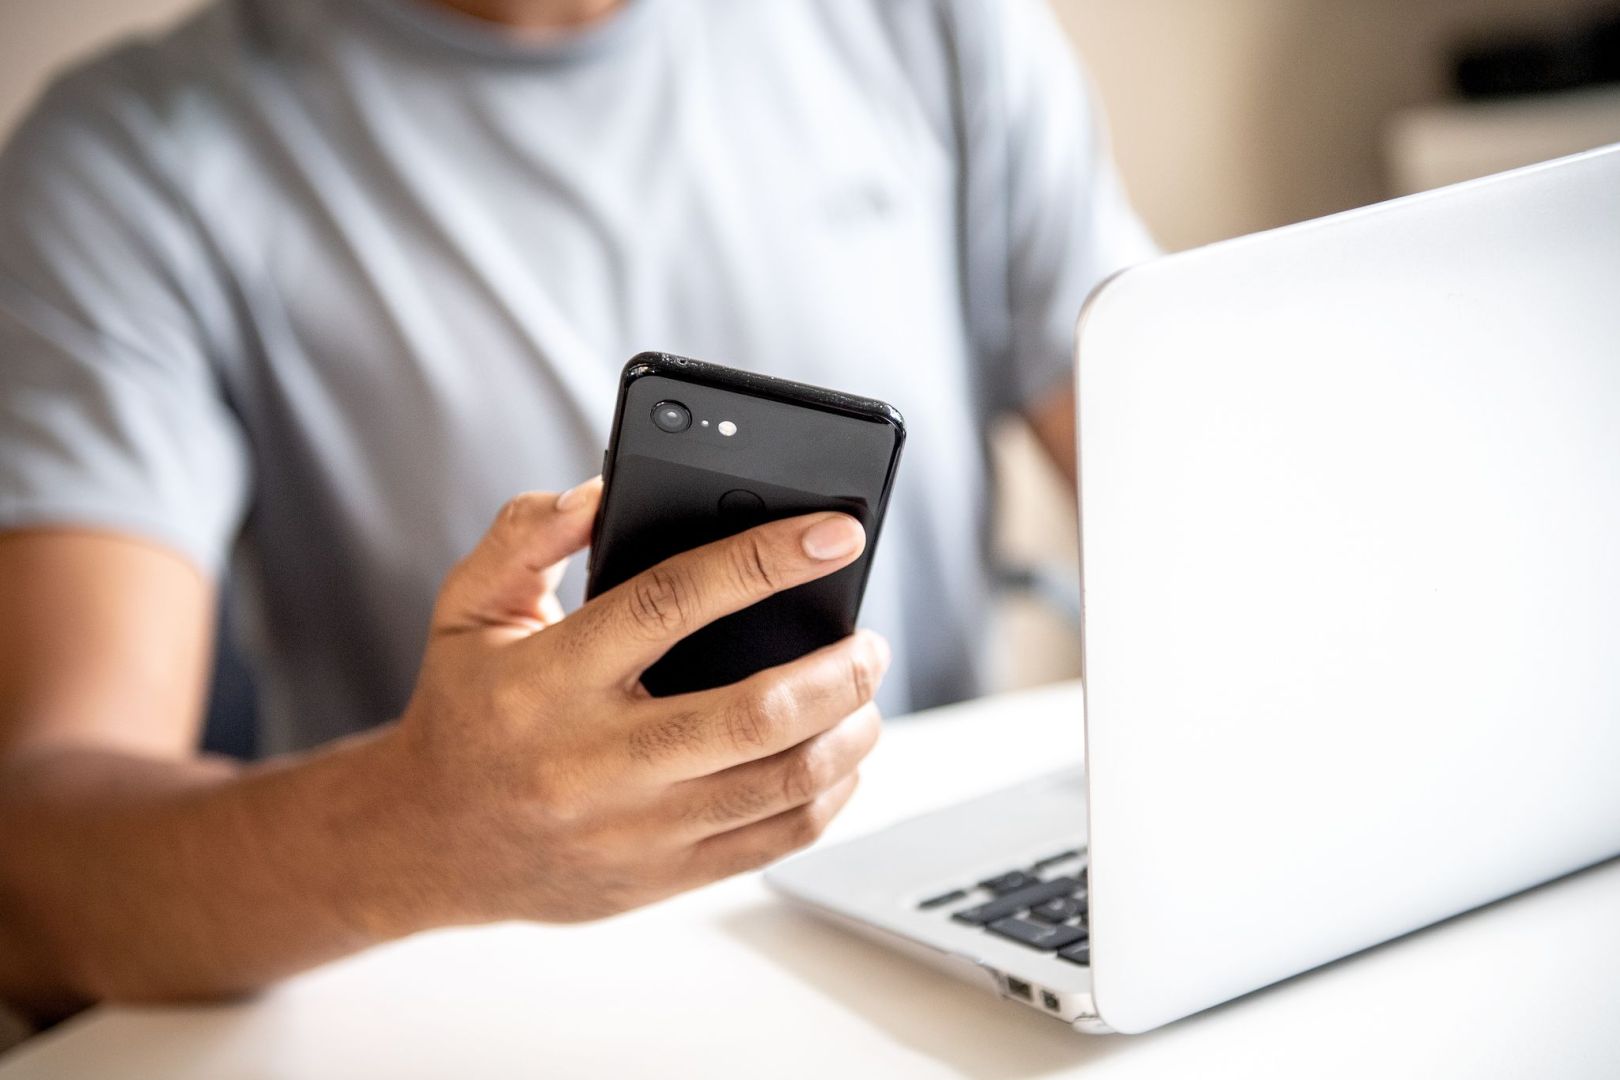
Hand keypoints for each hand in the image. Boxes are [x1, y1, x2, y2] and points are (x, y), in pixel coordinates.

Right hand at [392, 477, 888, 926]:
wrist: (427, 842)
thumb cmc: (465, 709)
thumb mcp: (467, 606)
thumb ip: (527, 534)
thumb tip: (604, 488)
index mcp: (548, 677)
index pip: (674, 602)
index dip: (766, 560)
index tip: (837, 534)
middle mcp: (593, 759)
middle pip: (752, 715)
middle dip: (837, 670)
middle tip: (870, 640)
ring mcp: (632, 829)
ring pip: (778, 785)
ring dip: (848, 733)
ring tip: (864, 693)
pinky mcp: (659, 879)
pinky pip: (771, 841)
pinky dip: (828, 797)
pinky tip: (840, 759)